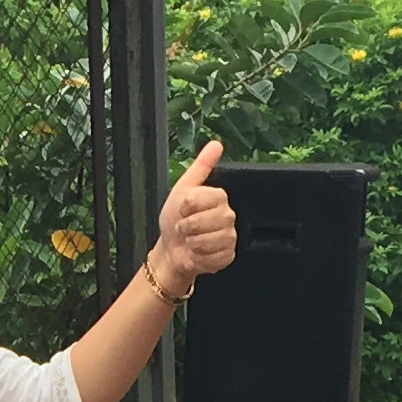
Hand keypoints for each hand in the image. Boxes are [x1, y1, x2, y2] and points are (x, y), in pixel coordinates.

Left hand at [151, 139, 234, 298]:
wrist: (171, 249)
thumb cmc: (175, 218)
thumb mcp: (183, 188)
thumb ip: (200, 166)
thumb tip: (216, 144)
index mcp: (218, 197)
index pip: (199, 198)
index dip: (185, 206)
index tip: (183, 209)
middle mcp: (228, 215)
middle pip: (203, 221)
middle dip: (186, 226)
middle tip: (185, 226)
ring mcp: (229, 236)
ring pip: (206, 241)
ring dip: (191, 242)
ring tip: (191, 239)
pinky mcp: (228, 255)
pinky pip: (211, 257)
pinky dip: (198, 257)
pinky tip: (197, 252)